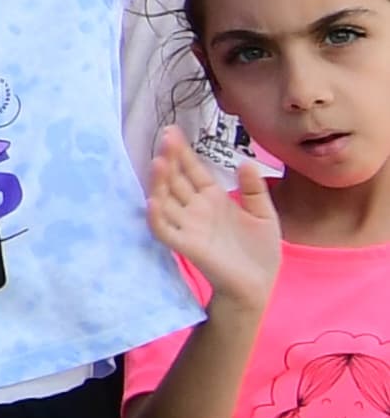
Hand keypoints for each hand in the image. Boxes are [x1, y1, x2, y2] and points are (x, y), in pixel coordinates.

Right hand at [149, 122, 284, 313]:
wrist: (259, 285)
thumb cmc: (260, 253)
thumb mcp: (264, 216)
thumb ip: (254, 190)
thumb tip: (245, 162)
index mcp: (213, 200)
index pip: (193, 171)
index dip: (183, 153)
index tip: (173, 131)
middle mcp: (196, 210)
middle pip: (177, 180)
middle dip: (170, 159)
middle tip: (164, 136)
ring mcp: (189, 227)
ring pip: (166, 200)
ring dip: (159, 183)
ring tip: (157, 162)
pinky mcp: (187, 246)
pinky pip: (165, 230)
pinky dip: (157, 217)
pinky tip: (153, 201)